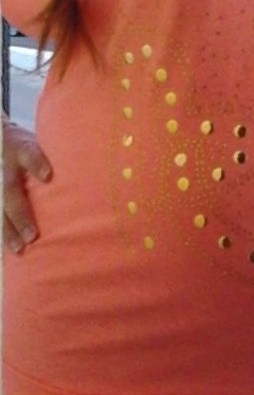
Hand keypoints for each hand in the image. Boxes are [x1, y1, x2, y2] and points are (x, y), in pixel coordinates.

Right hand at [2, 116, 51, 252]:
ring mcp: (0, 183)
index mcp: (23, 150)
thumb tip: (103, 168)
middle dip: (21, 214)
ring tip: (22, 248)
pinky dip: (6, 235)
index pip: (29, 154)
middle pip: (11, 190)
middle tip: (33, 235)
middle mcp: (8, 168)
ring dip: (10, 230)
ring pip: (1, 208)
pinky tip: (15, 252)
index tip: (48, 176)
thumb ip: (63, 156)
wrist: (3, 141)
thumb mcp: (47, 144)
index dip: (37, 164)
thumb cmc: (37, 148)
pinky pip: (0, 217)